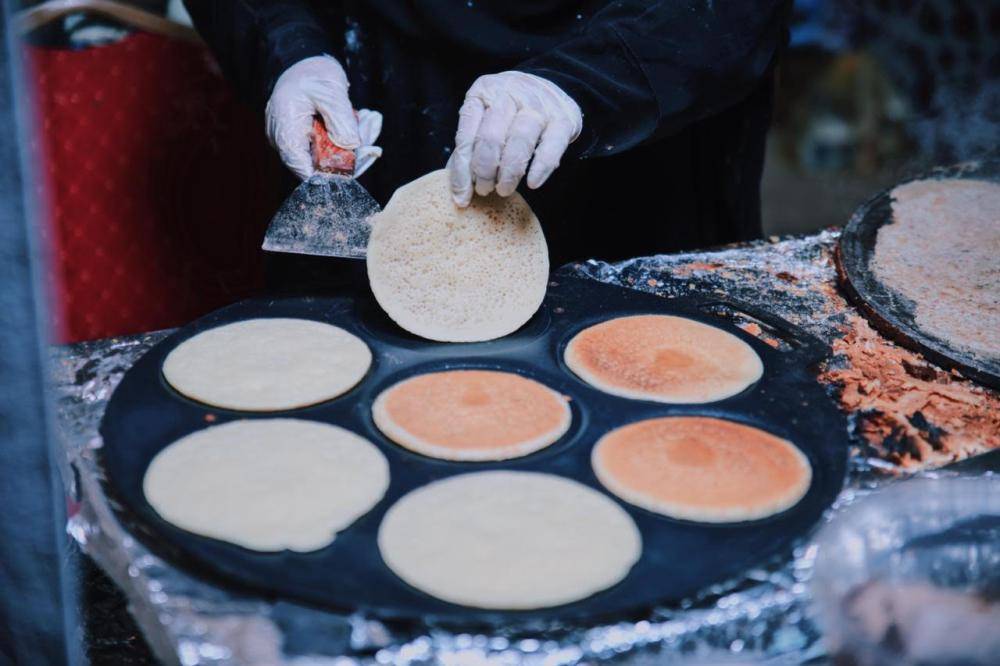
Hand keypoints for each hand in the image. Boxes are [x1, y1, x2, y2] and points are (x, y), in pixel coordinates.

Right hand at [265, 55, 382, 178]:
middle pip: (321, 165)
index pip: (304, 168)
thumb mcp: (331, 92)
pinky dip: (347, 136)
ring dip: (354, 143)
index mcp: (285, 130)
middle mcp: (287, 140)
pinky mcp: (308, 138)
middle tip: (374, 142)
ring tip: (371, 120)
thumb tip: (353, 146)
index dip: (330, 174)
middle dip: (351, 156)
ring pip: (329, 156)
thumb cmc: (312, 71)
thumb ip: (342, 120)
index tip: (356, 165)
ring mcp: (297, 140)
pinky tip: (364, 120)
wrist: (304, 58)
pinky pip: (330, 146)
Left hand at [447, 71, 581, 206]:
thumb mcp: (486, 116)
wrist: (552, 87)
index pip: (466, 135)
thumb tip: (458, 188)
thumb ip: (471, 146)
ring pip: (519, 141)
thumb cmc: (511, 110)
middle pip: (491, 137)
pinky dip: (540, 168)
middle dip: (484, 171)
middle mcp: (509, 93)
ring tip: (504, 189)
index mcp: (483, 92)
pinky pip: (550, 147)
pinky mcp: (563, 118)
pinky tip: (532, 183)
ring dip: (509, 173)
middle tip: (485, 190)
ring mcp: (538, 104)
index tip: (461, 197)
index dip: (462, 170)